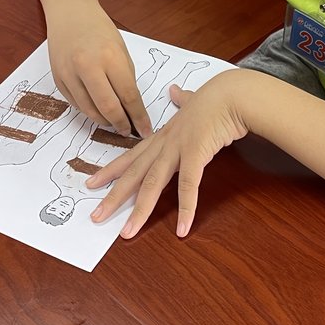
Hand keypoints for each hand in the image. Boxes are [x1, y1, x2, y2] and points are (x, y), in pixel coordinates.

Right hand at [46, 0, 152, 136]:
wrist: (69, 13)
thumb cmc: (99, 29)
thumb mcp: (120, 50)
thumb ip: (125, 78)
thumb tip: (131, 108)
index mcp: (110, 57)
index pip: (128, 95)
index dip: (139, 116)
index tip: (145, 129)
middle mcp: (87, 66)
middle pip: (108, 108)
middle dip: (121, 124)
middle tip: (128, 131)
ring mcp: (69, 74)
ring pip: (89, 111)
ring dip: (104, 121)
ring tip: (114, 122)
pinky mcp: (58, 79)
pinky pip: (76, 104)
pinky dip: (89, 111)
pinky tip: (98, 110)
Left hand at [86, 71, 248, 238]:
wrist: (233, 93)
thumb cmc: (217, 98)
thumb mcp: (193, 101)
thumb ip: (182, 100)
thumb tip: (176, 91)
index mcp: (163, 135)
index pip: (131, 156)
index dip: (111, 170)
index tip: (91, 183)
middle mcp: (165, 143)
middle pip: (134, 174)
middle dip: (113, 196)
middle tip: (96, 216)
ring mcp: (178, 148)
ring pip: (153, 183)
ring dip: (139, 210)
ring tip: (127, 232)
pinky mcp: (197, 153)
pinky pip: (189, 185)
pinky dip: (186, 207)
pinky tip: (182, 228)